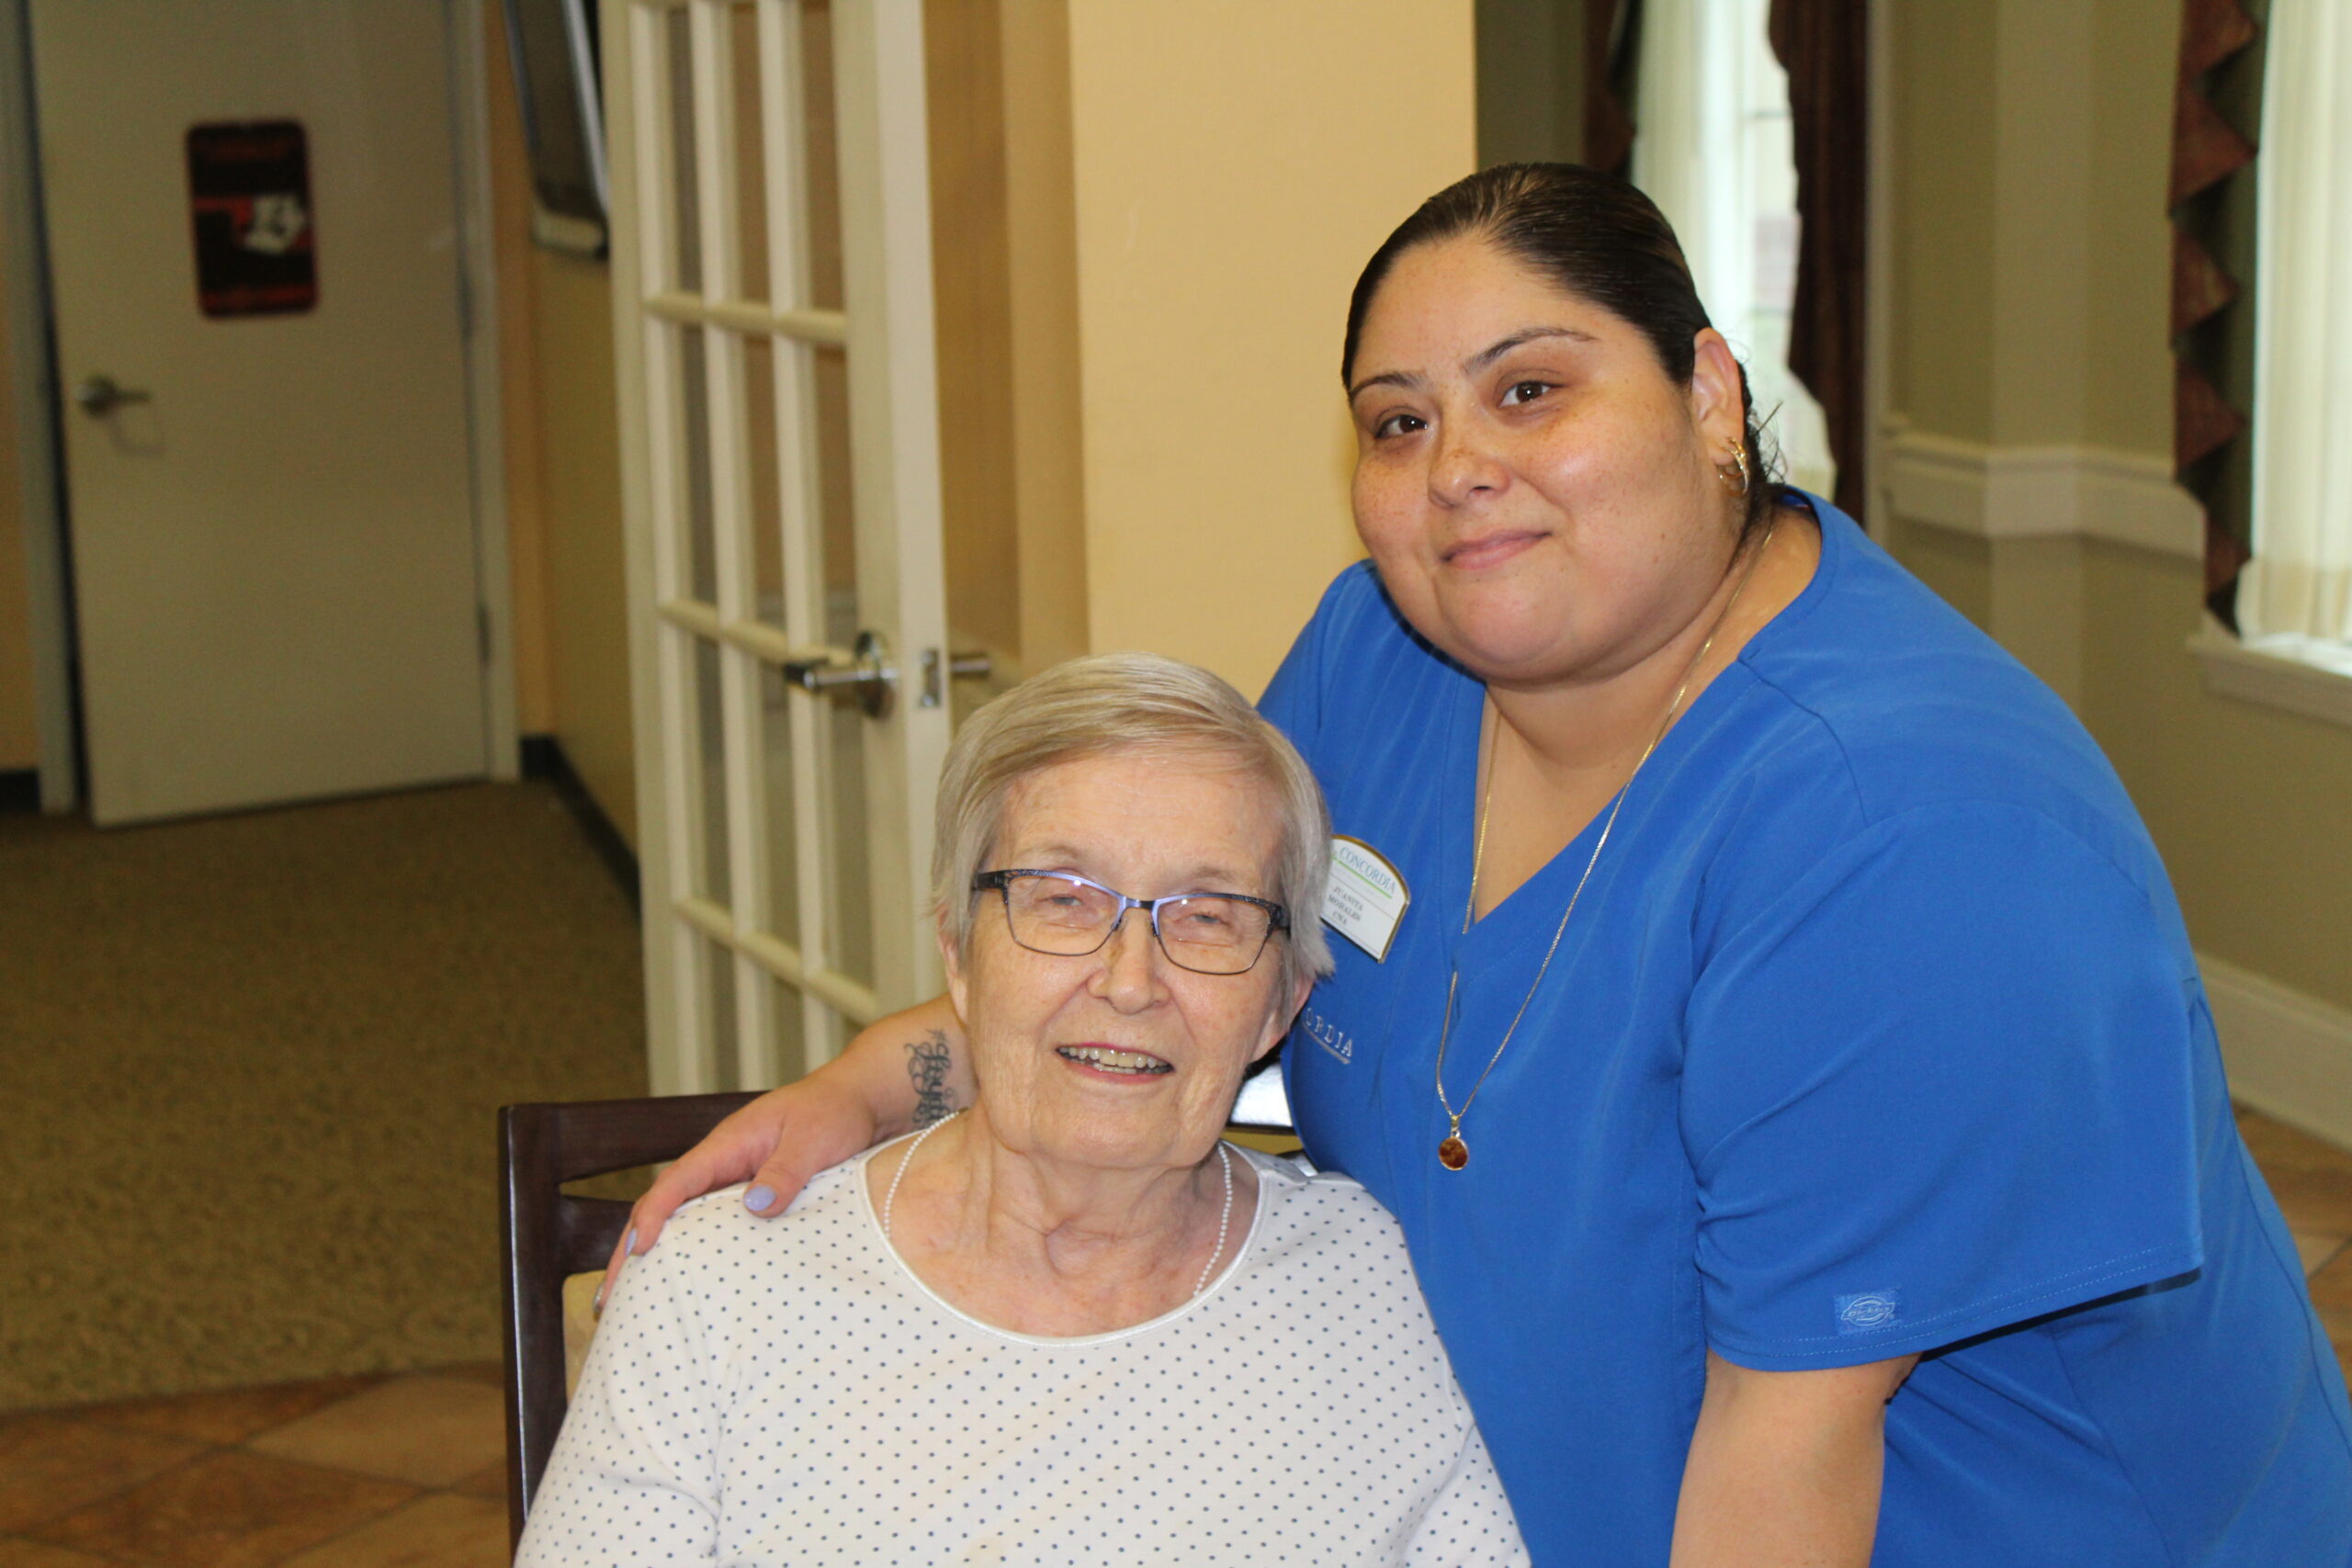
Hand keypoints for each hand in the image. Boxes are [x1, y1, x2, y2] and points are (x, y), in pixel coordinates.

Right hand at [597, 1071, 877, 1309]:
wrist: (861, 1100)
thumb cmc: (835, 1112)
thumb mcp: (813, 1139)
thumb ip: (785, 1170)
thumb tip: (754, 1207)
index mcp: (728, 1144)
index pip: (676, 1182)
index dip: (652, 1216)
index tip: (637, 1251)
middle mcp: (723, 1164)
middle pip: (666, 1207)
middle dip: (634, 1248)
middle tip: (611, 1299)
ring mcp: (735, 1181)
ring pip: (686, 1221)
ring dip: (660, 1256)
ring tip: (636, 1304)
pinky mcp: (754, 1196)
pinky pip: (716, 1228)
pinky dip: (697, 1254)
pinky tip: (691, 1286)